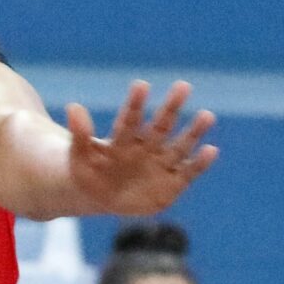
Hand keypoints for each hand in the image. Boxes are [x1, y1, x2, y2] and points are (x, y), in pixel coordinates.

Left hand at [64, 80, 217, 215]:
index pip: (130, 118)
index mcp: (125, 138)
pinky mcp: (174, 183)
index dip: (135, 103)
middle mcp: (148, 146)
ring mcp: (162, 163)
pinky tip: (211, 150)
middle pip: (161, 125)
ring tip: (207, 115)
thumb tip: (72, 106)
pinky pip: (189, 172)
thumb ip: (79, 136)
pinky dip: (199, 162)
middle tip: (183, 86)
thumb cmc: (90, 174)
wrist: (103, 199)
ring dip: (193, 132)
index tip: (140, 85)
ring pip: (180, 145)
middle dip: (171, 107)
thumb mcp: (79, 157)